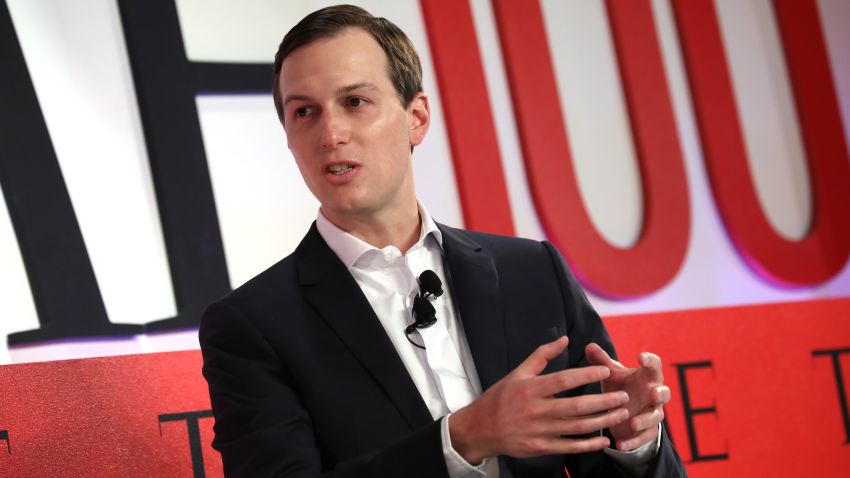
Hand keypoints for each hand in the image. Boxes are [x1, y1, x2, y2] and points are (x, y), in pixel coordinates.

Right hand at [449, 337, 630, 463]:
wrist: (480, 429)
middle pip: (575, 406)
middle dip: (603, 401)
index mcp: (530, 389)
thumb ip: (542, 355)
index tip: (606, 370)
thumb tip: (564, 338)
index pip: (563, 380)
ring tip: (621, 414)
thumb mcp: (517, 373)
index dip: (586, 375)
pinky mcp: (540, 448)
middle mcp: (535, 410)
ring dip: (602, 421)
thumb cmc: (500, 398)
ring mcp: (538, 431)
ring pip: (576, 427)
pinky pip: (568, 447)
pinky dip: (588, 445)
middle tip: (623, 396)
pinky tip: (603, 440)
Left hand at [585, 343, 670, 450]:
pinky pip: (644, 437)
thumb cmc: (621, 387)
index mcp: (647, 377)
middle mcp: (654, 395)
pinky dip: (633, 441)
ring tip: (632, 422)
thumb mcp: (612, 374)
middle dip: (659, 393)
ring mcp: (653, 414)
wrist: (627, 412)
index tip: (640, 356)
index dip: (650, 361)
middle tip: (652, 392)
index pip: (654, 366)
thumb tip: (589, 346)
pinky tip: (620, 444)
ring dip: (645, 420)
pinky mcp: (648, 432)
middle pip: (664, 393)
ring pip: (656, 417)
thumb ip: (602, 362)